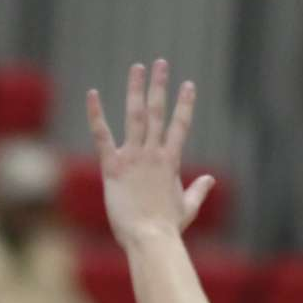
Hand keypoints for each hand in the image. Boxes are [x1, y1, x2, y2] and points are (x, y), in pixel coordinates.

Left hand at [87, 59, 215, 244]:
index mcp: (170, 161)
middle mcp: (153, 153)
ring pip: (136, 115)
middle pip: (158, 112)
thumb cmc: (168, 228)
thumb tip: (210, 179)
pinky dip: (96, 113)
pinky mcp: (112, 166)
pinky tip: (92, 93)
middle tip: (160, 64)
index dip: (185, 104)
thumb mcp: (188, 208)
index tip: (188, 85)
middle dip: (159, 86)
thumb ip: (198, 190)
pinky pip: (102, 135)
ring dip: (136, 89)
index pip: (180, 125)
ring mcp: (133, 157)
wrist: (150, 238)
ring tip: (138, 67)